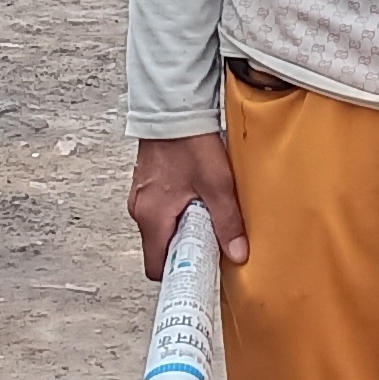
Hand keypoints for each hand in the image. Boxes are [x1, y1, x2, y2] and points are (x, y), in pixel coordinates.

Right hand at [128, 132, 246, 277]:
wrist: (172, 105)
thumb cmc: (189, 141)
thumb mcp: (217, 184)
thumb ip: (227, 222)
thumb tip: (237, 254)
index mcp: (152, 217)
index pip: (157, 268)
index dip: (180, 274)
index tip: (201, 270)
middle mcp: (140, 210)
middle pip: (162, 248)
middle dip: (188, 248)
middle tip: (212, 234)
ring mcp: (141, 196)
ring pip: (163, 228)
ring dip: (185, 226)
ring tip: (207, 208)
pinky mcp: (147, 183)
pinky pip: (162, 209)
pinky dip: (179, 209)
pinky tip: (198, 193)